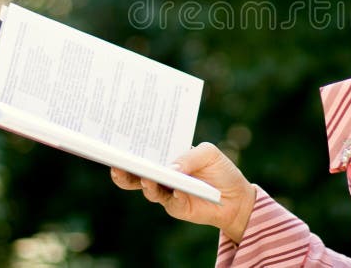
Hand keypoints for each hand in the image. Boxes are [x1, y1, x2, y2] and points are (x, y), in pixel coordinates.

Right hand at [110, 142, 255, 243]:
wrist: (236, 197)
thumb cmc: (220, 170)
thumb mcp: (208, 153)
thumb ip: (190, 156)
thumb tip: (172, 167)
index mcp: (165, 158)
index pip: (142, 153)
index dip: (127, 149)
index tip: (114, 143)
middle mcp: (161, 176)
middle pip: (135, 175)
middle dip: (124, 170)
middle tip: (117, 163)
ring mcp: (167, 193)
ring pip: (149, 189)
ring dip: (146, 183)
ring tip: (148, 176)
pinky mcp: (177, 208)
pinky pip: (172, 201)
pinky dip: (174, 195)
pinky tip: (177, 188)